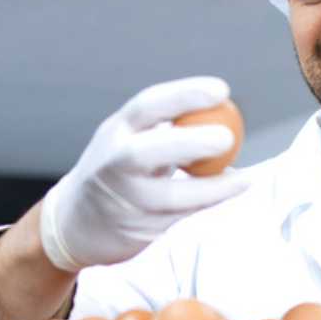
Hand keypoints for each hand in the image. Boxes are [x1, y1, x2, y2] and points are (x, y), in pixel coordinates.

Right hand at [39, 76, 249, 270]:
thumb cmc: (115, 171)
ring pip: (172, 196)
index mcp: (114, 132)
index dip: (185, 95)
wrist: (75, 224)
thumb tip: (218, 105)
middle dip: (191, 143)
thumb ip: (161, 125)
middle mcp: (114, 165)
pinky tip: (230, 191)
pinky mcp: (138, 229)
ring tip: (244, 179)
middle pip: (150, 152)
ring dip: (213, 188)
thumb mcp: (126, 138)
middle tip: (228, 137)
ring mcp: (125, 200)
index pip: (147, 106)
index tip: (222, 90)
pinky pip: (182, 216)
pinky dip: (210, 204)